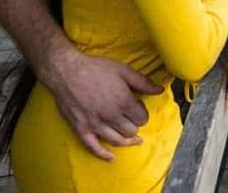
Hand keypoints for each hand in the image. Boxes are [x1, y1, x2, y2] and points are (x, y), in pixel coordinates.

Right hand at [41, 44, 160, 160]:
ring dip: (126, 140)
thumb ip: (143, 83)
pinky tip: (111, 158)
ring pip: (117, 140)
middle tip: (131, 118)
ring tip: (132, 139)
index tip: (138, 108)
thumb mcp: (124, 71)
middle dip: (135, 125)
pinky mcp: (81, 128)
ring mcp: (95, 124)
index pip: (142, 118)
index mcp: (123, 101)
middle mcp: (111, 116)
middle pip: (131, 131)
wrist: (67, 72)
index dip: (143, 113)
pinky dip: (103, 154)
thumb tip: (160, 90)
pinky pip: (93, 147)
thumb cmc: (96, 69)